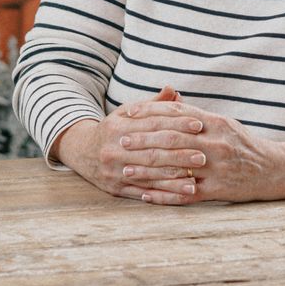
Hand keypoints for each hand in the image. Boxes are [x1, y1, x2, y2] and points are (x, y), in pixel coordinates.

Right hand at [53, 86, 210, 203]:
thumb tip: (174, 91)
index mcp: (117, 126)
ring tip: (197, 179)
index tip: (199, 125)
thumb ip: (152, 104)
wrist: (82, 152)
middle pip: (151, 151)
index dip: (176, 123)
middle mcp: (114, 149)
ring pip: (148, 174)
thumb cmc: (114, 129)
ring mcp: (114, 170)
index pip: (152, 123)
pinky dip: (164, 194)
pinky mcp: (115, 188)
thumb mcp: (127, 113)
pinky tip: (182, 194)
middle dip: (179, 154)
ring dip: (174, 178)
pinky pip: (143, 193)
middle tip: (203, 155)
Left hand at [119, 94, 284, 204]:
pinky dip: (164, 195)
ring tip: (126, 168)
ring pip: (176, 167)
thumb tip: (168, 102)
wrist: (273, 170)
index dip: (151, 112)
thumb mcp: (223, 123)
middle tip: (122, 140)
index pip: (177, 114)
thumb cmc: (242, 144)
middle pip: (172, 139)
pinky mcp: (218, 191)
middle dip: (144, 140)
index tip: (129, 113)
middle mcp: (216, 144)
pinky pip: (186, 194)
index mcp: (215, 123)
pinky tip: (146, 195)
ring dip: (148, 169)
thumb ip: (196, 115)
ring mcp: (217, 169)